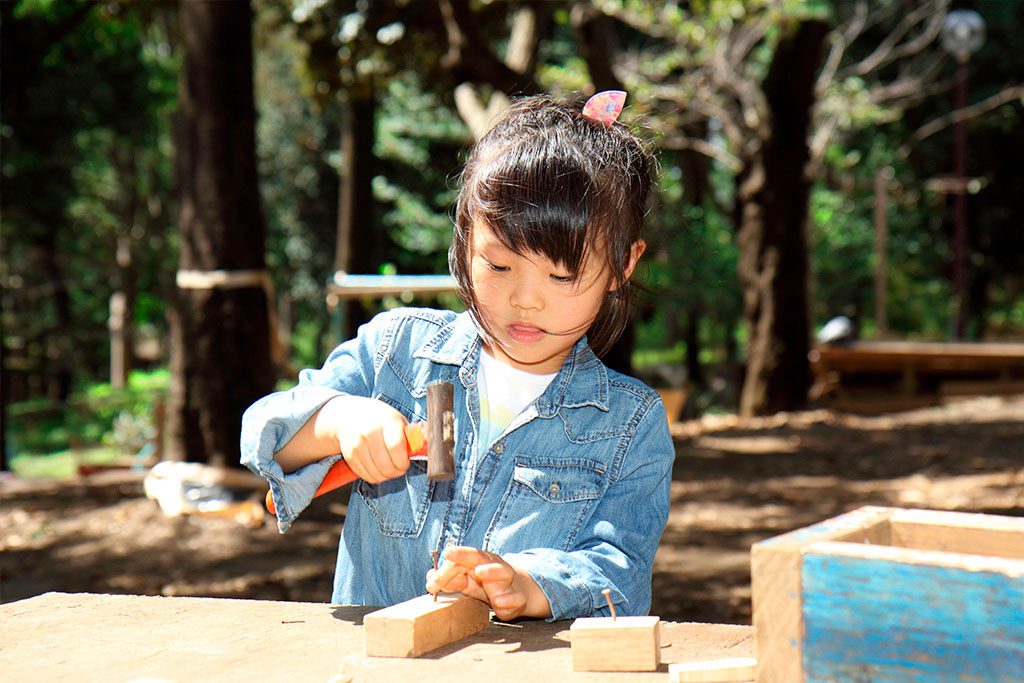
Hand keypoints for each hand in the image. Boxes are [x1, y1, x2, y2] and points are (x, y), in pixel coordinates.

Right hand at [318, 396, 410, 483]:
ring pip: (377, 475)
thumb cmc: (380, 419)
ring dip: (387, 476)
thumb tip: (432, 443)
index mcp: (386, 421)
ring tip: (389, 466)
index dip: (403, 462)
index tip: (406, 462)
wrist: (349, 415)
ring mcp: (357, 445)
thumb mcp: (397, 420)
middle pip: (387, 466)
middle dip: (397, 471)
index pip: (396, 448)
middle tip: (399, 467)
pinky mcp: (350, 456)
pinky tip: (378, 467)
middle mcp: (369, 433)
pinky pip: (367, 476)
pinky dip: (375, 476)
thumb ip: (413, 435)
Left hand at [425, 546, 551, 620]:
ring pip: (502, 572)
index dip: (445, 568)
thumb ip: (450, 579)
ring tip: (480, 572)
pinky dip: (508, 599)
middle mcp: (492, 567)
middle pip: (478, 557)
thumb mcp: (467, 583)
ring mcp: (506, 582)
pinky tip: (499, 602)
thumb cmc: (487, 585)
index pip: (460, 559)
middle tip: (449, 554)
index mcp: (478, 562)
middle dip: (464, 555)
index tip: (430, 580)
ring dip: (491, 570)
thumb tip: (429, 576)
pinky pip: (515, 598)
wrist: (518, 594)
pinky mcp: (517, 599)